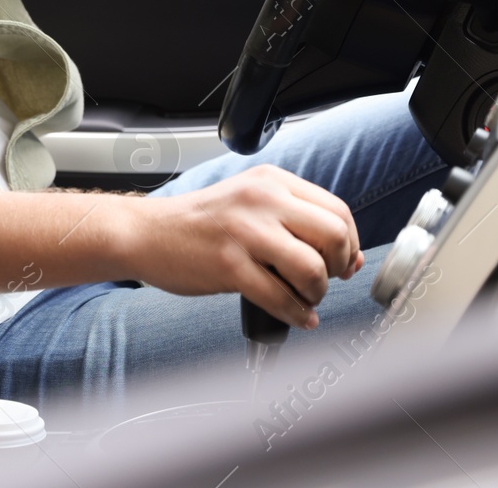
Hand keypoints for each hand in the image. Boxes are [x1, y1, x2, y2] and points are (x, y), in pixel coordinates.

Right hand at [123, 165, 363, 328]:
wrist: (145, 233)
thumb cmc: (199, 224)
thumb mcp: (250, 204)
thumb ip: (297, 222)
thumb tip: (352, 259)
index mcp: (271, 181)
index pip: (337, 209)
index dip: (348, 242)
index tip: (341, 262)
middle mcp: (261, 200)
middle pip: (333, 235)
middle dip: (339, 266)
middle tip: (325, 281)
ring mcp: (244, 232)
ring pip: (311, 268)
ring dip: (316, 293)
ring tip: (304, 299)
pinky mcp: (228, 264)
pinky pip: (280, 297)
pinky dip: (296, 314)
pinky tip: (296, 317)